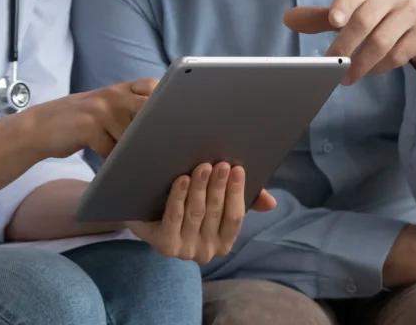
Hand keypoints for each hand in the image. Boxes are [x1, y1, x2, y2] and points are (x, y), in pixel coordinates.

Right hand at [25, 79, 157, 158]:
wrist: (39, 127)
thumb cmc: (78, 121)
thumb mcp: (103, 106)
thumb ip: (127, 108)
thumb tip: (163, 126)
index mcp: (118, 89)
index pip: (152, 86)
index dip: (165, 101)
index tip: (174, 118)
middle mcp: (111, 95)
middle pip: (147, 109)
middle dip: (156, 128)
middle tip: (164, 145)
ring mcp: (100, 110)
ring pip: (131, 134)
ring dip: (134, 150)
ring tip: (139, 162)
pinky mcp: (89, 128)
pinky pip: (112, 149)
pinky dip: (114, 161)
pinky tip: (113, 166)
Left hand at [126, 162, 277, 263]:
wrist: (145, 214)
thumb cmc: (188, 204)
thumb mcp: (216, 202)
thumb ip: (245, 201)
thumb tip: (271, 202)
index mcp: (223, 242)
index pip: (235, 217)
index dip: (237, 192)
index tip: (238, 169)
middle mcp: (206, 251)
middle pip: (215, 213)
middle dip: (219, 186)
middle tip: (221, 163)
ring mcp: (184, 250)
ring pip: (196, 213)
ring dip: (201, 188)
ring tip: (203, 166)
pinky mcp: (164, 244)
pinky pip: (174, 218)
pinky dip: (179, 197)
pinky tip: (182, 179)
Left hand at [284, 0, 415, 84]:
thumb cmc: (381, 6)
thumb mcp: (356, 4)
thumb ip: (323, 15)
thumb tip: (288, 19)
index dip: (344, 3)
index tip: (333, 21)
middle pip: (365, 21)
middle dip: (344, 46)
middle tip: (328, 64)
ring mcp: (414, 10)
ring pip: (382, 42)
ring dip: (360, 64)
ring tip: (345, 77)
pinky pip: (398, 55)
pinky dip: (379, 66)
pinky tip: (368, 71)